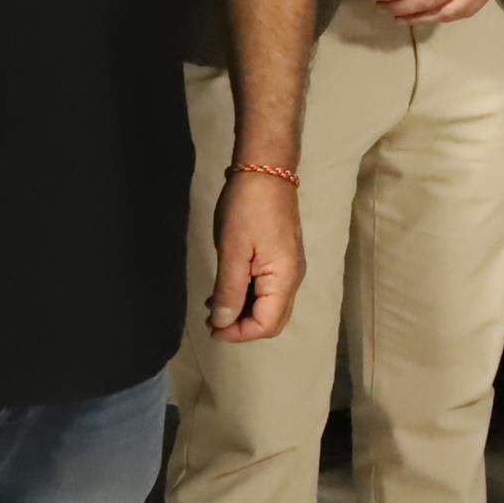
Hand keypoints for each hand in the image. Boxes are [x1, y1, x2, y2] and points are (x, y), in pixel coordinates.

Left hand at [208, 168, 301, 342]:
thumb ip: (229, 290)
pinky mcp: (281, 258)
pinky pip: (267, 290)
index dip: (238, 333)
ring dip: (243, 312)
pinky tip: (225, 290)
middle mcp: (292, 278)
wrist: (266, 169)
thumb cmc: (248, 208)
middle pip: (272, 320)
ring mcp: (289, 268)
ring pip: (269, 306)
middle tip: (212, 320)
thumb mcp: (233, 250)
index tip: (211, 327)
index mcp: (284, 278)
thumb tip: (223, 323)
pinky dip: (247, 296)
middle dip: (242, 327)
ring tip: (213, 307)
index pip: (266, 325)